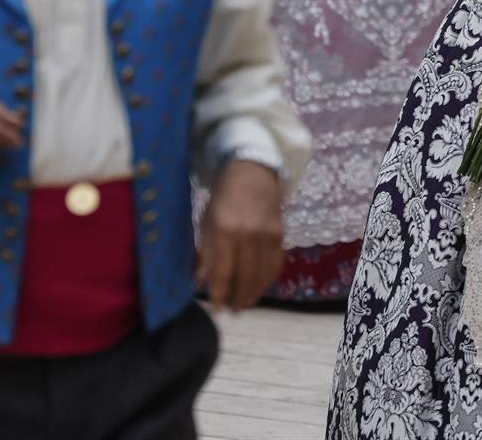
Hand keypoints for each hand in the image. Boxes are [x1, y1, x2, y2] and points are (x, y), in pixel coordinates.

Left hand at [198, 160, 284, 309]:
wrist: (252, 171)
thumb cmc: (223, 197)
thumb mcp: (206, 221)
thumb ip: (205, 252)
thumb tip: (201, 282)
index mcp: (225, 230)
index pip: (222, 271)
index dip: (219, 293)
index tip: (215, 308)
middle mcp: (248, 234)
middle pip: (245, 276)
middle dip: (238, 298)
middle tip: (232, 311)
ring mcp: (267, 234)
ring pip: (262, 274)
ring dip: (254, 293)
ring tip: (245, 304)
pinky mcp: (281, 233)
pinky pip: (275, 264)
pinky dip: (268, 280)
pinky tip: (260, 287)